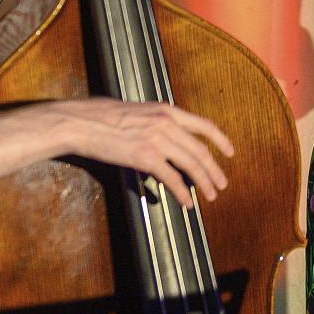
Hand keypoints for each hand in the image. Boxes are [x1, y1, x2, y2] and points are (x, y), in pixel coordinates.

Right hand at [49, 97, 233, 207]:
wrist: (82, 122)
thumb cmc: (102, 116)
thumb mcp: (138, 112)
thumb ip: (157, 122)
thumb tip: (166, 139)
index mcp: (167, 111)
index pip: (204, 125)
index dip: (221, 140)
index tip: (231, 152)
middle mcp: (167, 123)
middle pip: (201, 150)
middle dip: (214, 170)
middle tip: (222, 184)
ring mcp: (158, 140)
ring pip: (192, 165)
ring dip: (204, 182)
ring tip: (211, 195)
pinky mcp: (145, 157)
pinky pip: (172, 179)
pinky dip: (182, 193)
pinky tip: (187, 202)